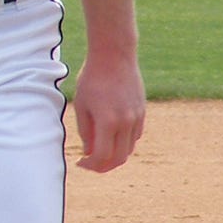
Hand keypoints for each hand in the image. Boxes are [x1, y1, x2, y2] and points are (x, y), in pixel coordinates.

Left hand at [71, 51, 144, 173]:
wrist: (114, 56)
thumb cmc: (92, 78)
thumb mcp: (82, 105)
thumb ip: (86, 131)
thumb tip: (89, 152)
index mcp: (108, 122)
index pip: (102, 156)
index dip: (91, 165)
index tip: (80, 162)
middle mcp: (126, 122)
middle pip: (119, 158)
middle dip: (103, 166)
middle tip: (90, 163)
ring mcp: (137, 117)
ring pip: (129, 148)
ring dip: (115, 155)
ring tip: (99, 150)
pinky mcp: (142, 111)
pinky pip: (135, 136)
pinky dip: (124, 142)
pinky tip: (112, 136)